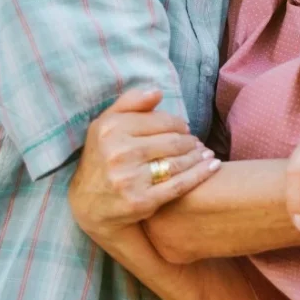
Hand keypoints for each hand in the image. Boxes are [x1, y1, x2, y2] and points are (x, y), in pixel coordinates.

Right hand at [68, 88, 220, 236]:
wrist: (87, 206)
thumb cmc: (101, 158)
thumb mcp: (104, 125)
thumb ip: (129, 102)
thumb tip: (158, 92)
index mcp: (110, 129)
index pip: (160, 121)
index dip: (178, 124)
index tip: (185, 128)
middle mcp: (118, 152)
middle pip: (172, 141)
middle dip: (189, 141)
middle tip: (197, 143)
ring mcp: (129, 179)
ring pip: (178, 161)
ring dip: (198, 156)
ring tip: (206, 153)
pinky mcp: (140, 201)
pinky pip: (179, 184)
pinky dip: (200, 174)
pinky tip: (212, 166)